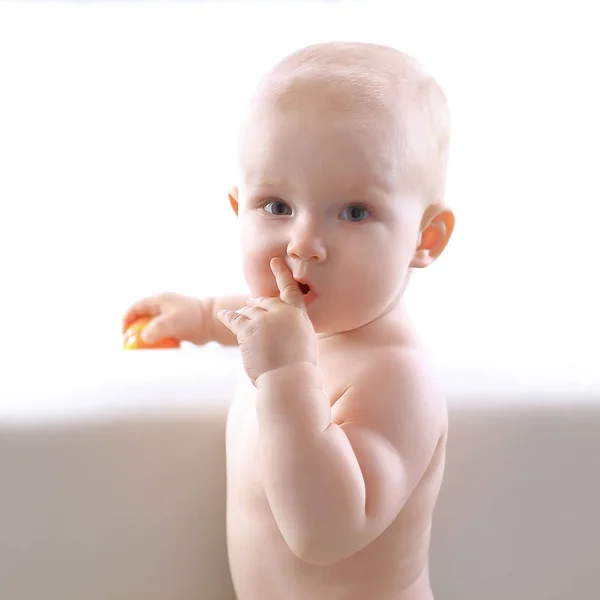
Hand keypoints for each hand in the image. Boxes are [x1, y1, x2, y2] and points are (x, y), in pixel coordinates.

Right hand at [121, 292, 209, 345]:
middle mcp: (163, 307)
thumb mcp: (173, 321)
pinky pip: (162, 334)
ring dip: (146, 338)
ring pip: (152, 327)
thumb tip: (143, 337)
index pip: (136, 307)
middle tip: (130, 344)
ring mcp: (169, 316)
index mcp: (159, 300)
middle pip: (142, 318)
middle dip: (134, 331)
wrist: (212, 322)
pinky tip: (156, 352)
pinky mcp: (176, 326)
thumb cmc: (193, 318)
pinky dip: (157, 341)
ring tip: (141, 350)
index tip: (124, 333)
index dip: (127, 319)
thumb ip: (157, 328)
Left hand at [217, 258, 317, 384]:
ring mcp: (263, 319)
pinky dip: (227, 316)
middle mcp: (281, 312)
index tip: (274, 261)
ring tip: (238, 314)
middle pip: (265, 301)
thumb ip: (293, 329)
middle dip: (257, 301)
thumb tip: (280, 328)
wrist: (289, 381)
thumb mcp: (304, 343)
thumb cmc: (299, 370)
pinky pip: (233, 318)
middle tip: (251, 301)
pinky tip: (221, 314)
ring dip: (243, 313)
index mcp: (299, 315)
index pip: (290, 289)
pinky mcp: (247, 329)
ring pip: (248, 310)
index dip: (281, 274)